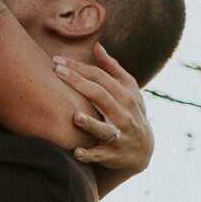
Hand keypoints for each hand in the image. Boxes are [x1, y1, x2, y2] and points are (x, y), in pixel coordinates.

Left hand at [54, 45, 152, 175]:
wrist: (143, 149)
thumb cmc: (130, 112)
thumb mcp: (128, 89)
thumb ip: (112, 69)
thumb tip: (96, 46)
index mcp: (125, 95)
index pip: (100, 77)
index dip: (80, 68)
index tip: (58, 60)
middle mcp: (123, 114)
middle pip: (100, 96)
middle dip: (79, 83)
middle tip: (57, 72)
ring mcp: (119, 135)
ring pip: (104, 128)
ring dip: (90, 124)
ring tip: (75, 117)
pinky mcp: (112, 155)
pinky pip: (100, 155)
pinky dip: (89, 154)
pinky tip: (76, 152)